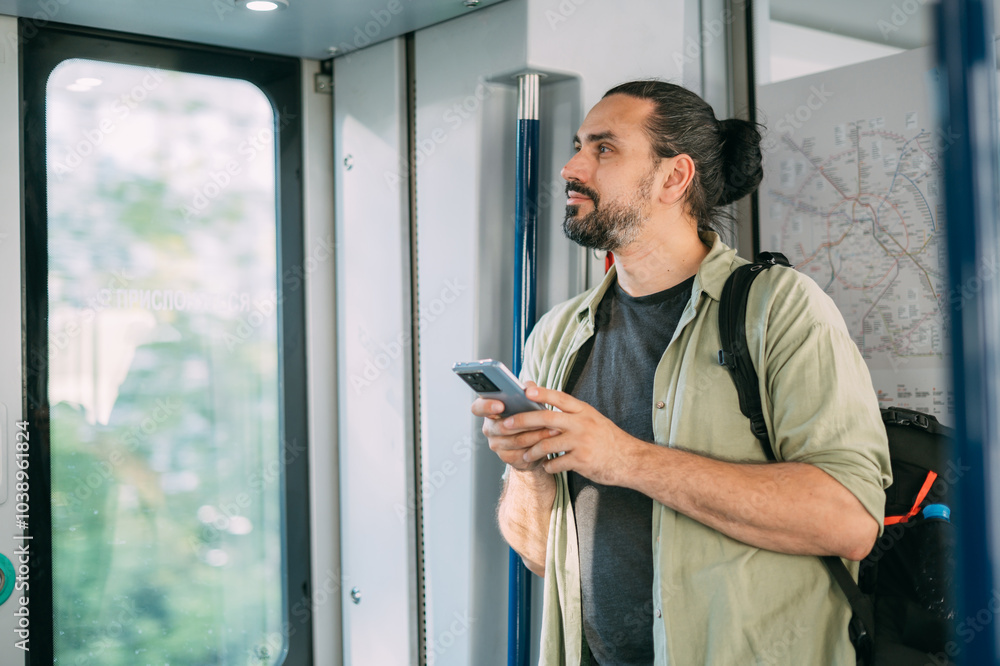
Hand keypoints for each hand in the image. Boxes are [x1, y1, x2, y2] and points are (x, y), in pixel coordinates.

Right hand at [471, 381, 558, 471]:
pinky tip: (549, 442)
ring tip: (554, 429)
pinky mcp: (507, 457)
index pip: (478, 408)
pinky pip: (523, 453)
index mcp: (489, 410)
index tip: (500, 405)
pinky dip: (538, 447)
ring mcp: (496, 444)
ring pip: (517, 440)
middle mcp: (489, 428)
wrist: (532, 442)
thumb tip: (529, 387)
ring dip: (537, 435)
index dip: (487, 406)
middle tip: (542, 417)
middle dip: (524, 422)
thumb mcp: (528, 401)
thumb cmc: (528, 415)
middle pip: (502, 427)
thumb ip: (527, 390)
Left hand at [512, 385, 643, 485]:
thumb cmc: (608, 439)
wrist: (630, 460)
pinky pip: (556, 463)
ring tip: (525, 455)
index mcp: (584, 411)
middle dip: (522, 421)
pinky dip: (548, 466)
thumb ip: (572, 413)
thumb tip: (547, 405)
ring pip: (546, 444)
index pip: (559, 398)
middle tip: (505, 425)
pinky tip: (546, 467)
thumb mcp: (592, 419)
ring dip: (532, 451)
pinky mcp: (582, 460)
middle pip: (546, 418)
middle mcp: (582, 423)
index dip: (542, 393)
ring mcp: (582, 442)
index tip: (524, 390)